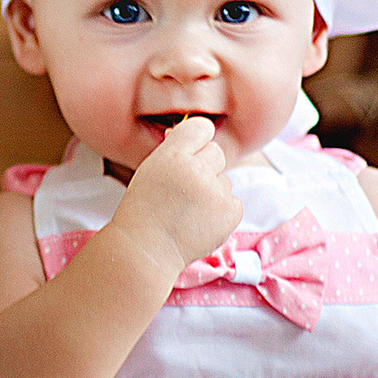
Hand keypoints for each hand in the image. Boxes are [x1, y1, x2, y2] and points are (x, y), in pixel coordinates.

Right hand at [112, 115, 242, 272]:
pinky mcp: (230, 212)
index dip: (198, 139)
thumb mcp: (151, 169)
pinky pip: (233, 201)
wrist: (146, 250)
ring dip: (212, 192)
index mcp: (171, 155)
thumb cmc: (144, 209)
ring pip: (224, 180)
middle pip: (216, 152)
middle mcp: (196, 169)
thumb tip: (199, 132)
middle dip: (206, 167)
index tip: (192, 152)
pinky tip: (200, 222)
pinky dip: (221, 212)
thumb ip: (175, 150)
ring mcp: (215, 192)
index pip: (201, 127)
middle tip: (185, 189)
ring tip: (188, 211)